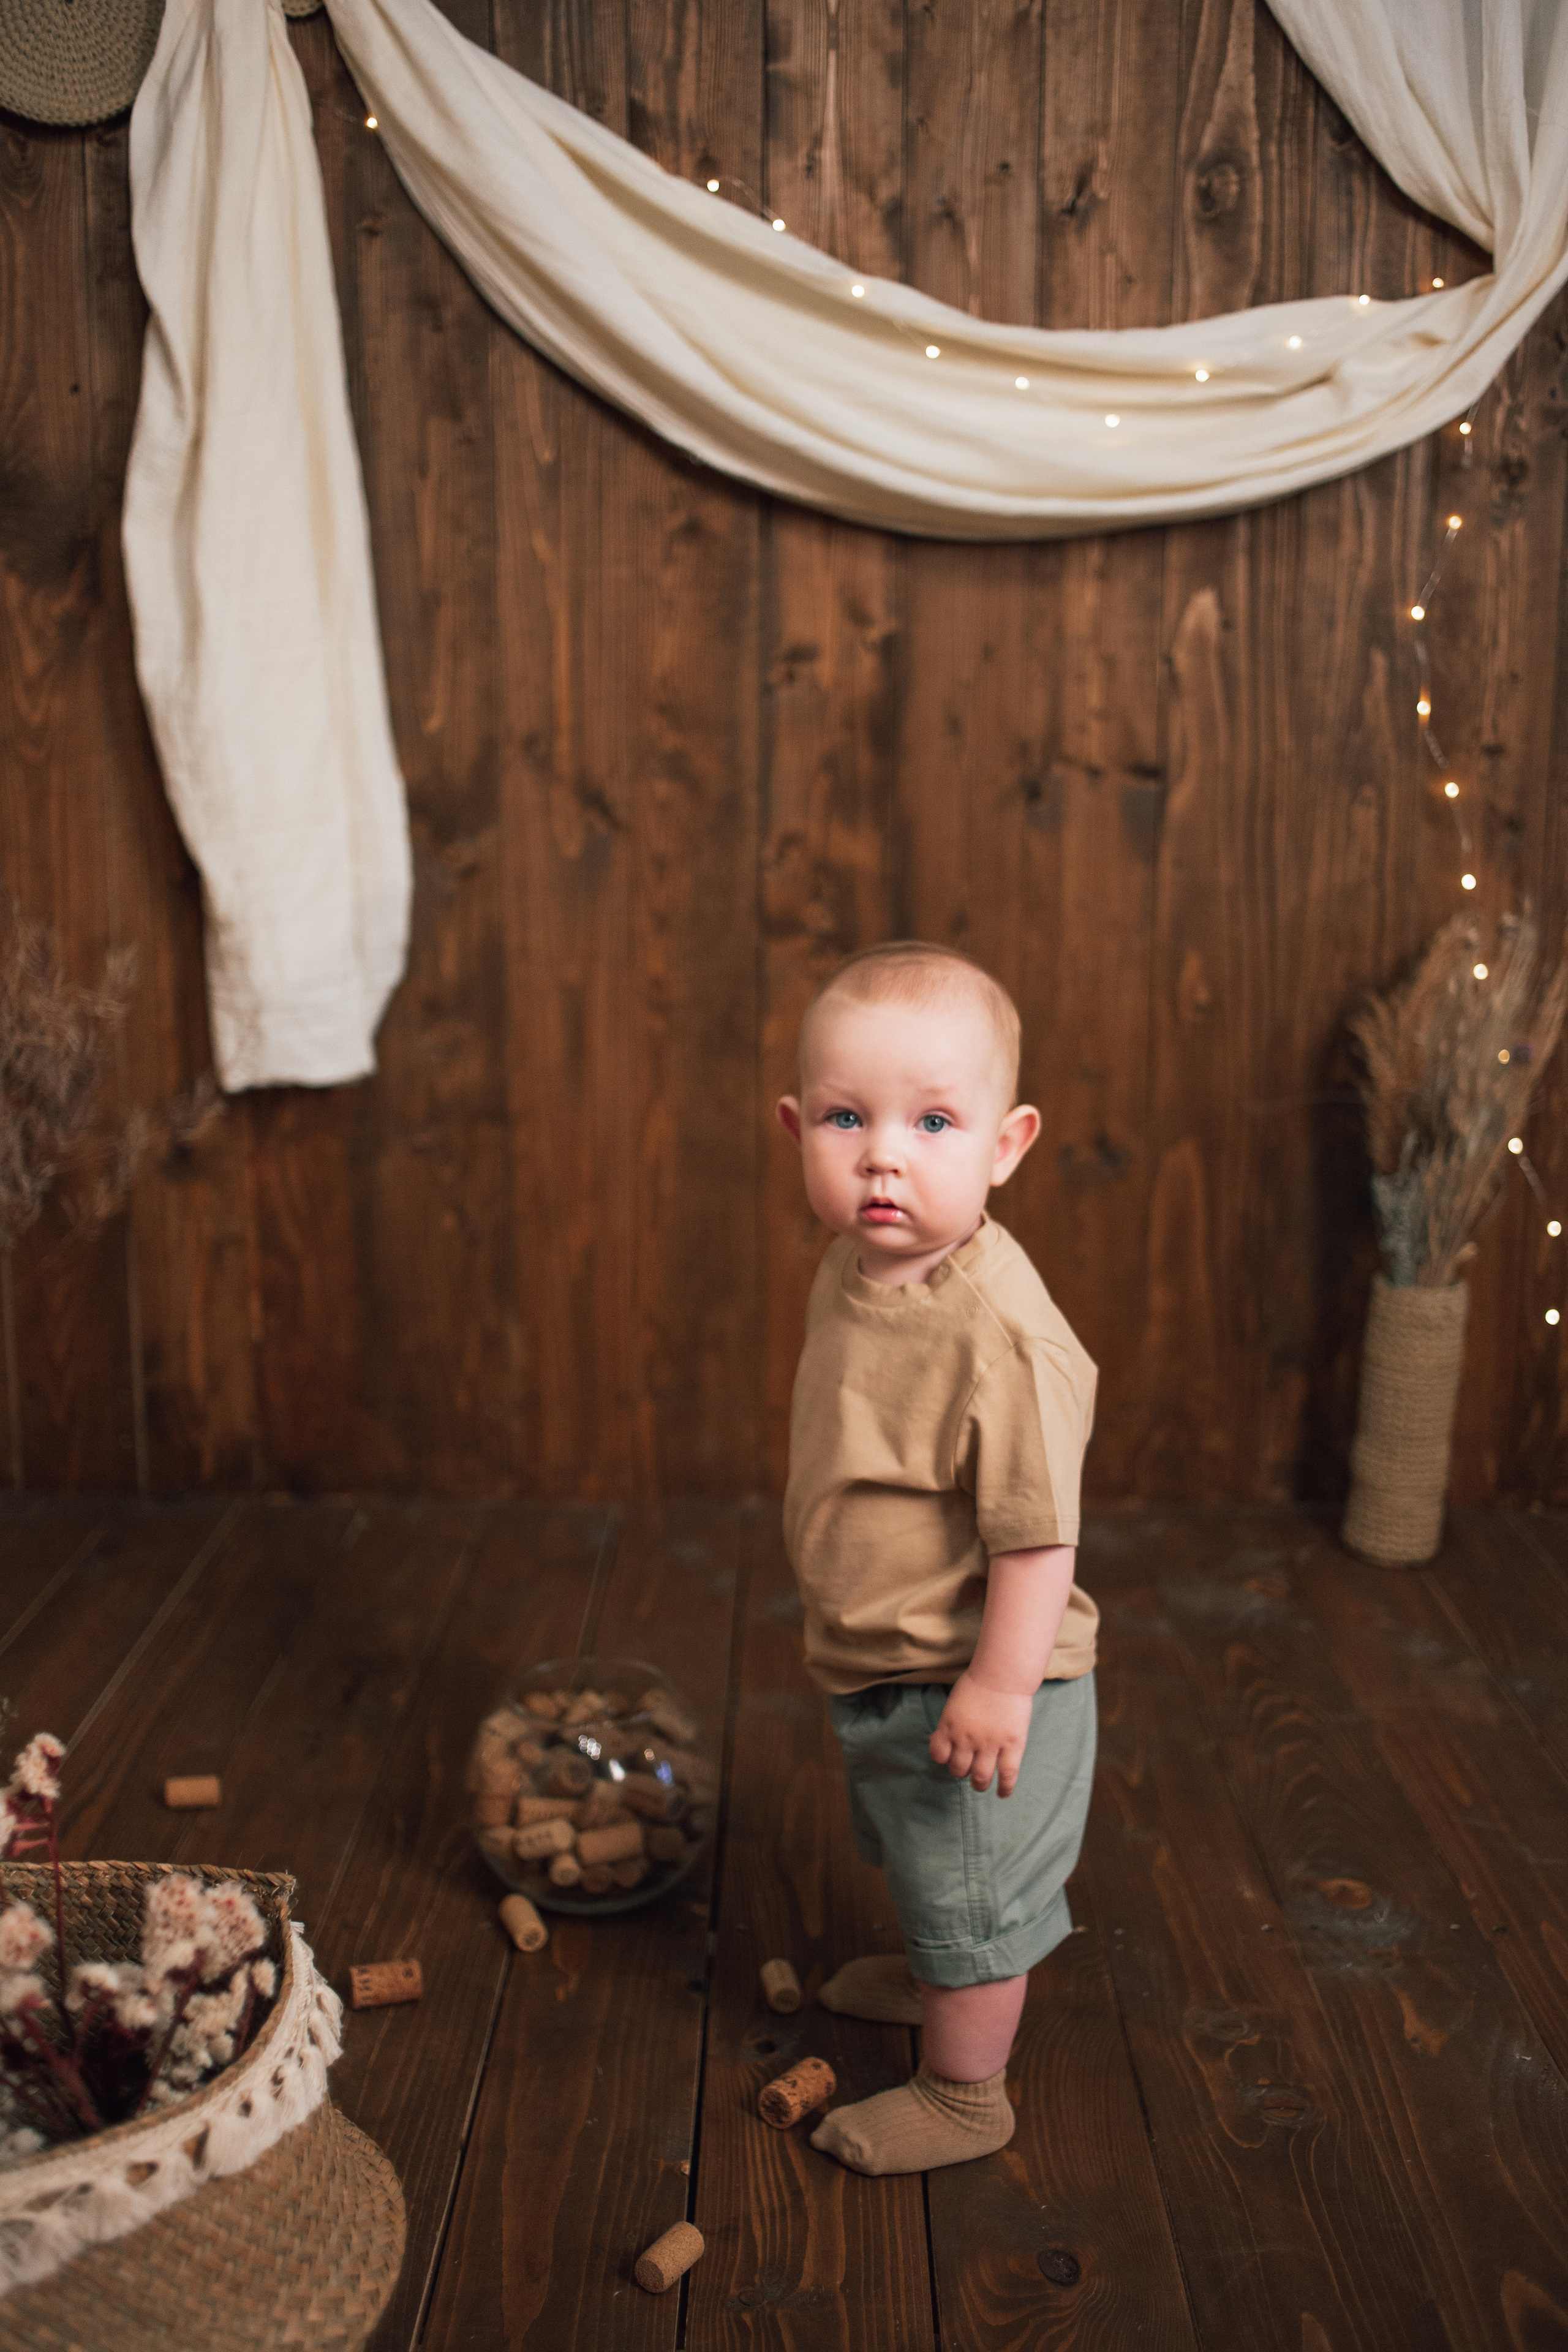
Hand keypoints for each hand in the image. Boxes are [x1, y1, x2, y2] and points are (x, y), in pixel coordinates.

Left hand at [929, 1672, 1032, 1796]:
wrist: (1003, 1674)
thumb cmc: (978, 1682)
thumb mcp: (954, 1702)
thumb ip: (951, 1722)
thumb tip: (949, 1737)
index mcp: (949, 1727)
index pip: (939, 1755)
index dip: (944, 1759)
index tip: (950, 1757)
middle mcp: (966, 1740)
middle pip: (959, 1769)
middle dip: (962, 1772)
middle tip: (968, 1769)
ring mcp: (990, 1744)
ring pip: (981, 1777)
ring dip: (979, 1784)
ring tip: (981, 1784)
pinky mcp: (1012, 1746)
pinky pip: (1007, 1775)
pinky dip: (1004, 1788)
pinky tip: (1002, 1794)